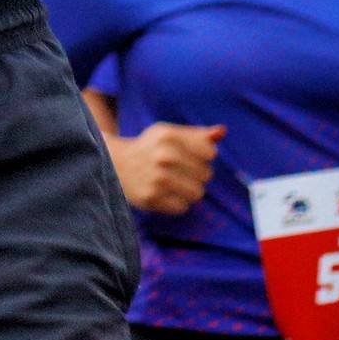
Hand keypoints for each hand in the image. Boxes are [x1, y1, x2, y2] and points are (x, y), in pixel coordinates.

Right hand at [108, 121, 225, 215]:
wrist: (115, 165)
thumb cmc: (150, 148)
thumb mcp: (169, 134)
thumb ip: (198, 134)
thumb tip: (222, 132)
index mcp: (169, 136)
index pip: (210, 153)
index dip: (205, 156)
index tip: (192, 156)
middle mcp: (163, 156)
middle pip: (207, 174)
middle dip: (198, 174)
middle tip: (182, 171)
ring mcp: (157, 179)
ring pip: (198, 193)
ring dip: (190, 191)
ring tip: (177, 184)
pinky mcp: (151, 198)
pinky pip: (183, 208)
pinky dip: (178, 203)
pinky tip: (166, 194)